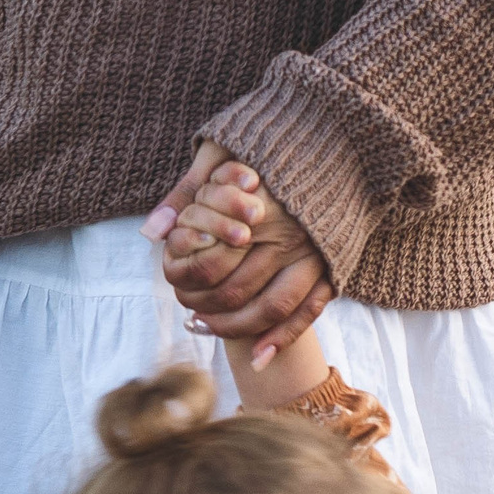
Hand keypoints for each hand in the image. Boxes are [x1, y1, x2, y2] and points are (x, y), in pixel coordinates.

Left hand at [146, 141, 332, 367]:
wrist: (342, 135)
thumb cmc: (273, 139)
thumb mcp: (224, 149)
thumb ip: (188, 190)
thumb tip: (152, 232)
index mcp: (259, 210)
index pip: (213, 264)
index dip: (187, 281)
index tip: (174, 283)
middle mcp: (289, 237)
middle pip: (239, 292)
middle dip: (207, 309)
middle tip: (188, 312)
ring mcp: (314, 254)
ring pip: (273, 309)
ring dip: (238, 329)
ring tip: (211, 328)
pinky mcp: (333, 265)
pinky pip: (309, 311)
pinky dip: (284, 338)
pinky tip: (259, 357)